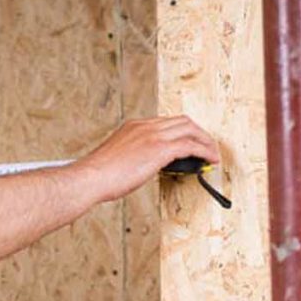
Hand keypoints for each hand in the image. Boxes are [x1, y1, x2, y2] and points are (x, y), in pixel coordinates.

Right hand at [71, 116, 220, 202]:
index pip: (165, 123)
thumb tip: (142, 167)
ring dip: (205, 141)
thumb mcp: (116, 159)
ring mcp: (153, 135)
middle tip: (205, 147)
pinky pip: (191, 145)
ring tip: (211, 154)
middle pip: (182, 121)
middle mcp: (145, 126)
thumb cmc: (96, 176)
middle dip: (198, 133)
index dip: (181, 132)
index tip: (187, 143)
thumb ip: (132, 156)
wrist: (89, 178)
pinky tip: (210, 160)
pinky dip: (205, 151)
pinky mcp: (160, 149)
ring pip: (190, 129)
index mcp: (133, 126)